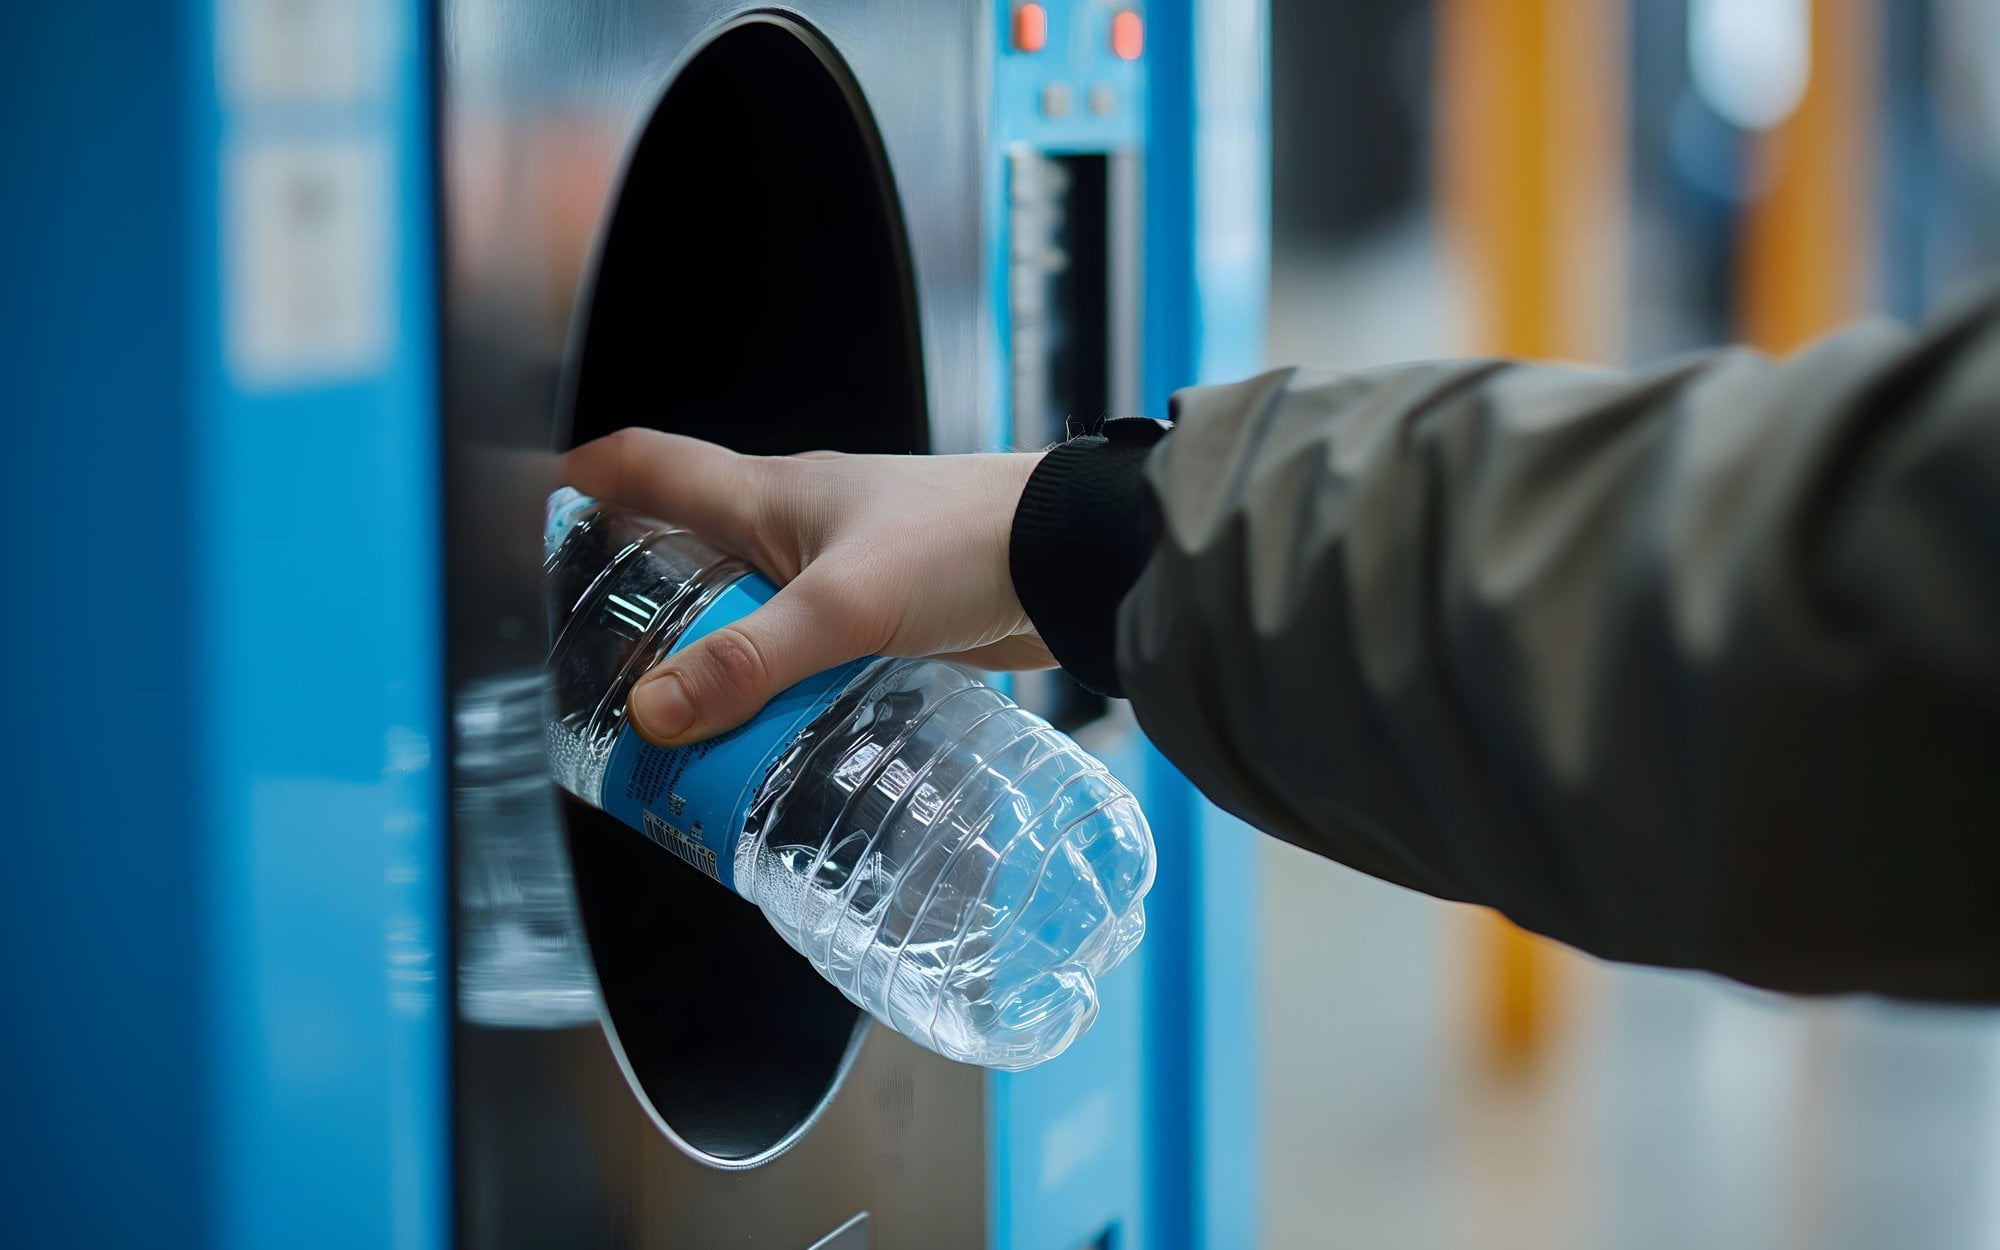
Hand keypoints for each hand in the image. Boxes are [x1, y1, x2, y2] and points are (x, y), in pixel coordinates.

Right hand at [561, 429, 1050, 745]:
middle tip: (593, 665)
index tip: (526, 517)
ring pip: (749, 611)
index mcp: (767, 494)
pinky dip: (776, 685)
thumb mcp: (844, 604)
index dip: (581, 483)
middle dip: (636, 598)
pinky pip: (805, 651)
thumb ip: (753, 662)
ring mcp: (841, 570)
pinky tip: (769, 732)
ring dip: (713, 655)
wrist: (1072, 561)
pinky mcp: (883, 617)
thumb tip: (657, 713)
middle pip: (688, 549)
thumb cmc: (965, 542)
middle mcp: (795, 525)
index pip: (648, 466)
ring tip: (674, 723)